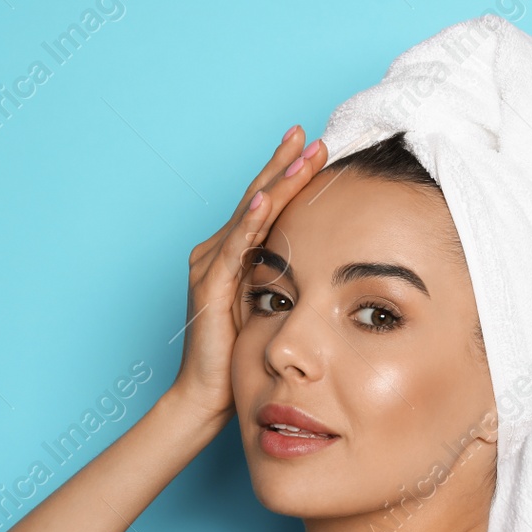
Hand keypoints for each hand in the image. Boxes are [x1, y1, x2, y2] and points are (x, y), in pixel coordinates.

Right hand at [171, 125, 329, 420]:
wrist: (205, 397)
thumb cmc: (240, 358)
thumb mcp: (272, 309)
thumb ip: (287, 282)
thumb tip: (326, 264)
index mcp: (233, 253)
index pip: (265, 204)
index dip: (288, 174)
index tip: (316, 146)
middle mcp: (217, 251)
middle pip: (257, 197)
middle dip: (285, 164)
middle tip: (312, 134)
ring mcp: (209, 265)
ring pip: (249, 213)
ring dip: (276, 182)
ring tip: (299, 153)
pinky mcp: (209, 286)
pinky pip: (234, 248)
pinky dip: (249, 222)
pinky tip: (265, 201)